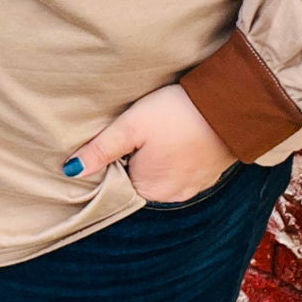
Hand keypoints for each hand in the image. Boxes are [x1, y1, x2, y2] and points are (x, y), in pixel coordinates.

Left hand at [63, 83, 239, 203]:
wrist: (231, 105)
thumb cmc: (176, 114)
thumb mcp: (131, 126)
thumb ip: (100, 150)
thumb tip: (70, 171)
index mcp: (148, 190)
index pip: (118, 184)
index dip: (113, 163)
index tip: (115, 141)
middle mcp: (171, 197)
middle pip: (141, 181)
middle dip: (135, 162)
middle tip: (135, 133)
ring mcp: (194, 187)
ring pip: (163, 175)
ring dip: (157, 159)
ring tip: (157, 132)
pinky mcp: (210, 174)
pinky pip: (184, 170)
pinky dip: (177, 157)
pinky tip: (177, 136)